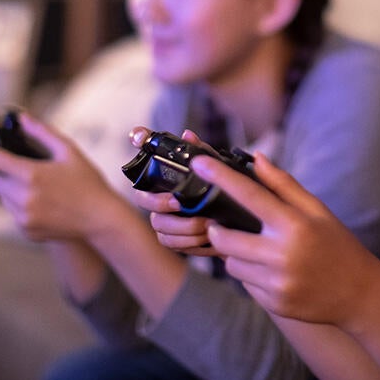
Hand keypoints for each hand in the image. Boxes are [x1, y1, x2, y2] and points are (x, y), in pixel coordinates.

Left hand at [0, 110, 125, 241]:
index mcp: (32, 174)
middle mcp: (24, 197)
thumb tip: (20, 117)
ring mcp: (24, 217)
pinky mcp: (26, 230)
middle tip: (14, 166)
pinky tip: (41, 201)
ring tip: (34, 185)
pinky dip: (18, 204)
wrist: (101, 219)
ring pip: (0, 197)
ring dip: (7, 187)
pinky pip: (11, 212)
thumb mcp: (69, 151)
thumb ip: (42, 132)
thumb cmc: (88, 182)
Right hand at [130, 128, 218, 256]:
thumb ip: (202, 152)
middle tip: (178, 202)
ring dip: (183, 228)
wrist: (242, 225)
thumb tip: (188, 135)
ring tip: (206, 225)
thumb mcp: (218, 169)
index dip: (136, 146)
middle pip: (145, 201)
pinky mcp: (175, 240)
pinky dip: (191, 243)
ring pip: (160, 227)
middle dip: (160, 203)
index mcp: (167, 179)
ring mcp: (165, 220)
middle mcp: (160, 199)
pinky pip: (173, 244)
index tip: (140, 141)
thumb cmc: (224, 191)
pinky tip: (207, 239)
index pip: (143, 162)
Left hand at [199, 152, 379, 327]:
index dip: (220, 177)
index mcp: (295, 225)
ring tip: (259, 250)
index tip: (199, 163)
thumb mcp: (317, 210)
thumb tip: (256, 158)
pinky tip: (273, 272)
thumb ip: (284, 185)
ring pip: (232, 264)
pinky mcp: (274, 304)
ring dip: (236, 254)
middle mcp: (283, 255)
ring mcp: (277, 284)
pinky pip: (245, 284)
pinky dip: (251, 275)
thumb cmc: (337, 244)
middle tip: (224, 225)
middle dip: (218, 229)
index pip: (249, 195)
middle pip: (225, 238)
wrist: (359, 294)